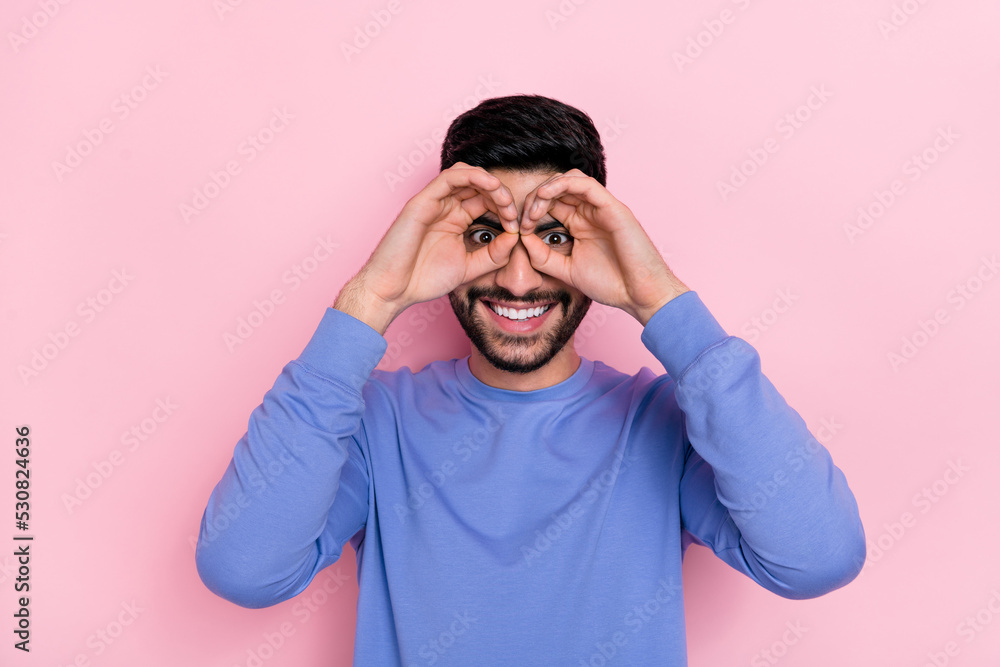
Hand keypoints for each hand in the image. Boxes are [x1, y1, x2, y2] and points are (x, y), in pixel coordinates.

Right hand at [335, 163, 519, 333]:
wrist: (394, 290)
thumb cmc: (425, 279)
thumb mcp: (470, 267)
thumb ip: (494, 254)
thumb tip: (516, 237)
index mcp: (456, 219)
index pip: (486, 201)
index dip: (506, 208)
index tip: (519, 228)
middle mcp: (446, 206)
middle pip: (480, 185)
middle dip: (503, 196)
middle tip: (515, 215)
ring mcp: (434, 201)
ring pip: (467, 174)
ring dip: (491, 183)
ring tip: (505, 201)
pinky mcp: (423, 201)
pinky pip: (450, 177)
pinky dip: (474, 176)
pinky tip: (492, 186)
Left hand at [518, 170, 688, 325]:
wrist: (640, 295)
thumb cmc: (611, 284)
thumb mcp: (566, 270)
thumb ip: (543, 256)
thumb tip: (521, 238)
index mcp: (580, 224)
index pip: (550, 204)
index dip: (530, 210)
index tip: (519, 230)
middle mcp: (590, 212)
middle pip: (556, 188)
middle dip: (533, 199)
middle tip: (522, 220)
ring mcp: (601, 207)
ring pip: (569, 179)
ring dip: (545, 189)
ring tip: (533, 210)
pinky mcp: (612, 207)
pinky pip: (585, 184)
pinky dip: (562, 184)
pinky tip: (545, 197)